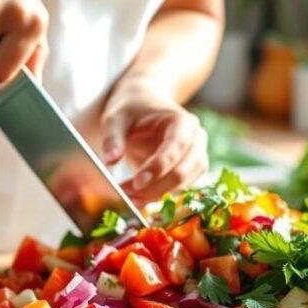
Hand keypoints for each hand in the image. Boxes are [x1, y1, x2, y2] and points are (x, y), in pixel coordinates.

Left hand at [101, 85, 208, 201]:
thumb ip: (113, 138)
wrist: (144, 108)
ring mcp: (196, 157)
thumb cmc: (132, 111)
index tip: (136, 183)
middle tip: (126, 194)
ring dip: (156, 196)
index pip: (176, 147)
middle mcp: (196, 140)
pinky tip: (138, 199)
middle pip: (183, 171)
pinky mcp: (190, 172)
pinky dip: (158, 197)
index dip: (157, 167)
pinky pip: (178, 190)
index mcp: (182, 122)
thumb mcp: (116, 118)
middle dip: (155, 187)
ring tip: (129, 199)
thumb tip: (111, 161)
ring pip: (183, 185)